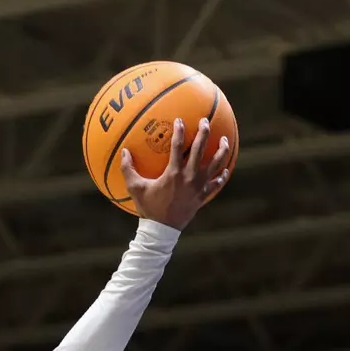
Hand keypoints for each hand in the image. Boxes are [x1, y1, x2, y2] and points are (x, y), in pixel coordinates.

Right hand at [121, 116, 231, 230]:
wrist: (162, 230)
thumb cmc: (149, 208)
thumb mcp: (135, 188)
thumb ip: (128, 169)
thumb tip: (124, 151)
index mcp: (173, 173)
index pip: (178, 146)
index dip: (179, 131)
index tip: (180, 120)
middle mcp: (189, 177)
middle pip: (200, 150)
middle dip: (204, 133)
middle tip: (206, 121)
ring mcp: (198, 187)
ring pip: (215, 165)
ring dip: (221, 151)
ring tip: (224, 140)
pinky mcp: (203, 196)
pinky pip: (216, 184)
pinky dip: (221, 176)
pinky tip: (225, 169)